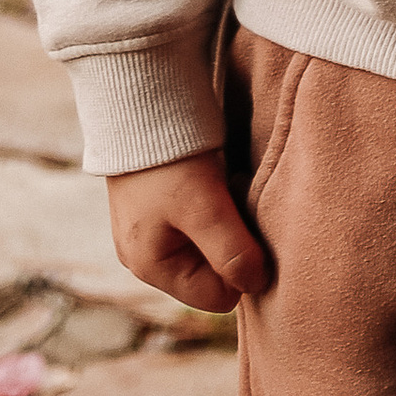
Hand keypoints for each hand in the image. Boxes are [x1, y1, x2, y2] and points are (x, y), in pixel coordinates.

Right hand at [108, 150, 267, 317]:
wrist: (138, 99)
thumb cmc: (167, 157)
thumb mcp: (204, 207)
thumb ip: (232, 253)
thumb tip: (258, 284)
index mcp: (150, 267)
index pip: (217, 297)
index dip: (243, 267)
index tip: (248, 227)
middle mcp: (145, 256)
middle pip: (212, 272)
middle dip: (233, 243)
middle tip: (236, 202)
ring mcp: (150, 230)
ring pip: (208, 245)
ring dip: (225, 222)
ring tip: (225, 186)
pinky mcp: (158, 204)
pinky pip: (199, 221)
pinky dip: (214, 204)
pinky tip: (216, 178)